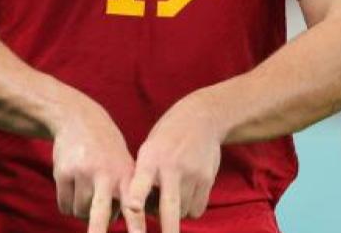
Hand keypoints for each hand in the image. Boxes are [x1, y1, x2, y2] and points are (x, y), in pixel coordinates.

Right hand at [50, 95, 134, 232]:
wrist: (77, 117)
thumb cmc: (107, 151)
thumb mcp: (125, 165)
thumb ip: (127, 194)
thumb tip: (121, 222)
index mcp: (126, 176)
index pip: (134, 207)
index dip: (137, 226)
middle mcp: (105, 174)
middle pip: (99, 213)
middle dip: (97, 232)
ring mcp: (82, 172)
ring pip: (80, 213)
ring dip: (83, 211)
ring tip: (88, 190)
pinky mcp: (62, 172)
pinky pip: (65, 206)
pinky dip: (68, 204)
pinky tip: (73, 186)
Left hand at [123, 93, 222, 232]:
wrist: (200, 118)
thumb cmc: (165, 140)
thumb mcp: (149, 149)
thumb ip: (144, 178)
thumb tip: (141, 212)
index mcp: (150, 158)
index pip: (142, 180)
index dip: (137, 195)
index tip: (133, 207)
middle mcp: (171, 167)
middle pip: (170, 206)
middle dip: (168, 229)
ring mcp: (192, 174)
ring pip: (183, 212)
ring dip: (175, 215)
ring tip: (169, 196)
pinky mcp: (208, 180)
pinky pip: (197, 209)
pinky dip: (189, 210)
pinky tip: (184, 194)